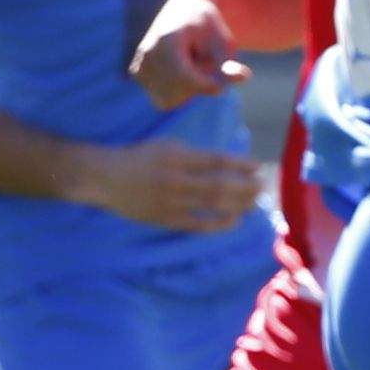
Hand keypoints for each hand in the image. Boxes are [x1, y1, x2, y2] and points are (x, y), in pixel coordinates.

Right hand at [76, 136, 264, 234]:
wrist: (107, 177)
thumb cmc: (141, 157)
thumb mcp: (167, 145)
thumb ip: (195, 155)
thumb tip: (227, 164)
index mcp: (178, 156)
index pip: (217, 160)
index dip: (240, 165)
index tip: (257, 167)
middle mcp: (177, 178)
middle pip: (220, 184)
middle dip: (246, 186)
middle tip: (263, 187)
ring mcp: (172, 200)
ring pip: (212, 204)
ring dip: (238, 204)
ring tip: (255, 202)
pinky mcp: (166, 218)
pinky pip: (198, 224)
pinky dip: (218, 223)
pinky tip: (235, 220)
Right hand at [129, 0, 249, 108]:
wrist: (184, 11)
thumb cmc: (208, 28)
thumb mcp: (224, 42)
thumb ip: (230, 63)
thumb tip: (243, 77)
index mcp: (167, 40)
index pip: (185, 78)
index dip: (206, 86)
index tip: (221, 83)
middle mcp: (147, 52)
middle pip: (178, 93)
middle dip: (197, 87)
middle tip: (205, 67)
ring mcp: (139, 63)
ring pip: (169, 100)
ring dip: (186, 90)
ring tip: (190, 66)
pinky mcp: (137, 73)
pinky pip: (163, 99)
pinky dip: (176, 91)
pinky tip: (179, 70)